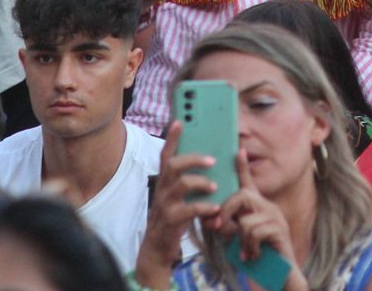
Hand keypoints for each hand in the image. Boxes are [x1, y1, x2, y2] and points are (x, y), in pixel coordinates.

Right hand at [134, 121, 227, 284]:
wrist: (157, 249)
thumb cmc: (172, 219)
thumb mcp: (176, 198)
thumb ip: (186, 183)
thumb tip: (208, 165)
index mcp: (164, 182)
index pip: (166, 155)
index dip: (171, 138)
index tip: (179, 121)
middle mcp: (162, 190)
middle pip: (173, 165)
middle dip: (193, 158)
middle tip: (212, 160)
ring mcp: (165, 205)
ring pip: (181, 185)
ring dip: (201, 183)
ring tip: (215, 187)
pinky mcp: (171, 221)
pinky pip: (189, 210)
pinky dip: (205, 208)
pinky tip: (215, 210)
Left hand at [221, 150, 308, 290]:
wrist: (279, 273)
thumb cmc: (257, 254)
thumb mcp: (238, 237)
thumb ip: (227, 225)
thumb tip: (209, 218)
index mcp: (257, 206)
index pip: (249, 182)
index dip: (242, 166)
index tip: (238, 149)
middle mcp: (268, 207)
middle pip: (242, 196)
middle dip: (226, 212)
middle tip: (219, 229)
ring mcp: (276, 217)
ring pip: (245, 220)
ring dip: (240, 240)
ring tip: (245, 251)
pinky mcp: (280, 230)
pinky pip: (254, 233)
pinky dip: (249, 247)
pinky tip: (252, 256)